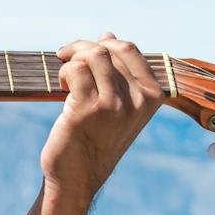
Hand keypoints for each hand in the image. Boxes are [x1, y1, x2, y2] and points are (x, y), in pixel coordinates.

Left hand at [40, 33, 163, 209]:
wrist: (78, 178)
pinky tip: (62, 87)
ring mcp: (114, 104)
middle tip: (66, 61)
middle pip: (109, 50)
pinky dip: (65, 72)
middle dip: (82, 49)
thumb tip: (108, 36)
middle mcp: (137, 100)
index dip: (104, 44)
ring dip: (72, 59)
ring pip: (93, 55)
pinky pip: (76, 70)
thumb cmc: (95, 139)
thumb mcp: (118, 105)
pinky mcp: (88, 109)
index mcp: (152, 96)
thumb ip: (119, 73)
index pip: (129, 50)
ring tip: (65, 77)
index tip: (85, 54)